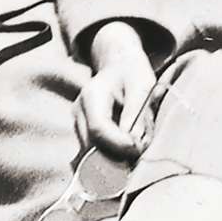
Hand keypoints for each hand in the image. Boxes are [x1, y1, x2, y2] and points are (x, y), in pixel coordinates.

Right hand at [75, 21, 155, 158]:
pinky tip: (127, 147)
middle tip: (141, 150)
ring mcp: (78, 122)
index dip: (118, 143)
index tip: (139, 147)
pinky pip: (95, 150)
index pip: (98, 128)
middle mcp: (79, 111)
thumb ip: (137, 113)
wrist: (120, 65)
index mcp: (92, 95)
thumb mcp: (142, 86)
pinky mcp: (83, 131)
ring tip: (136, 146)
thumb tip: (134, 143)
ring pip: (93, 151)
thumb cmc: (133, 73)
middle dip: (118, 154)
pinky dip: (111, 153)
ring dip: (115, 155)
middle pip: (92, 145)